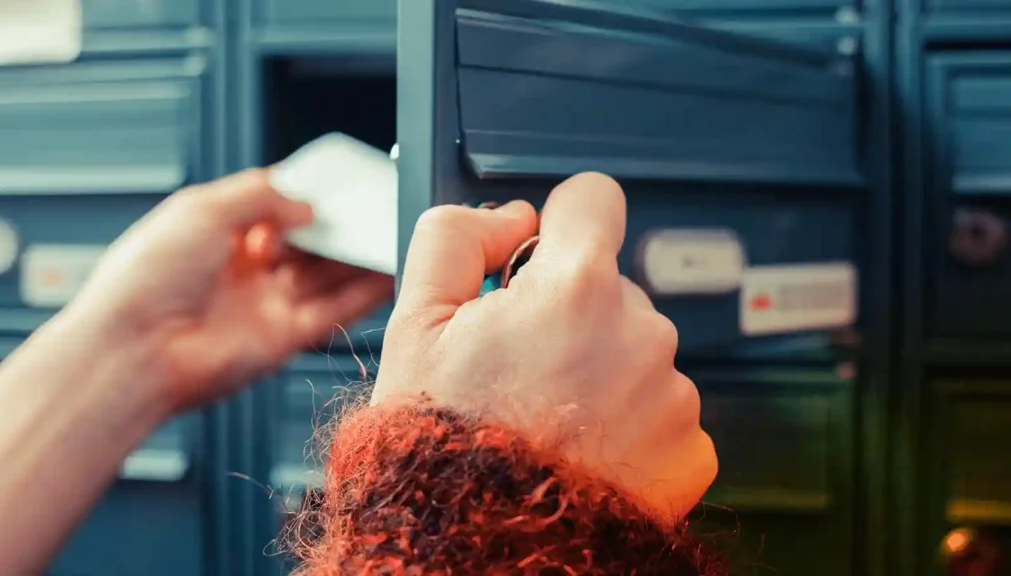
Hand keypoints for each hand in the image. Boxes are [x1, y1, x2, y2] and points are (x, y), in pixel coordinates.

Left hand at [69, 168, 393, 412]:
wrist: (134, 351)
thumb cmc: (146, 280)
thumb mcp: (203, 209)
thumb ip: (262, 196)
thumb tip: (307, 205)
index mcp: (215, 233)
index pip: (273, 206)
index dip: (306, 194)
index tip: (342, 182)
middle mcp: (242, 269)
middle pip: (305, 242)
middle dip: (338, 225)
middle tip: (373, 206)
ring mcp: (263, 304)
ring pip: (325, 275)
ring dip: (358, 256)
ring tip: (390, 233)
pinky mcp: (283, 338)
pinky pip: (334, 311)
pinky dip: (364, 293)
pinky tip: (388, 271)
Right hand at [373, 172, 716, 522]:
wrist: (482, 547)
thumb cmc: (442, 446)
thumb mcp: (413, 325)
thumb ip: (456, 238)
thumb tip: (512, 217)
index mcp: (574, 290)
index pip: (594, 199)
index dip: (561, 222)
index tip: (542, 258)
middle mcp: (640, 333)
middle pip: (612, 287)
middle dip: (572, 314)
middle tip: (522, 368)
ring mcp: (673, 395)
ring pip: (638, 350)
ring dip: (602, 370)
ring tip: (549, 418)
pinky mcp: (692, 450)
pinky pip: (663, 409)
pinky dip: (630, 423)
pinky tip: (585, 450)